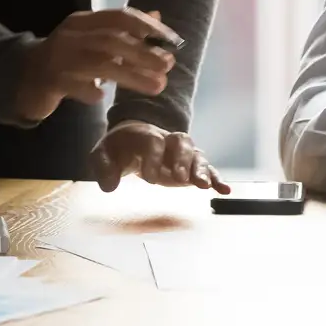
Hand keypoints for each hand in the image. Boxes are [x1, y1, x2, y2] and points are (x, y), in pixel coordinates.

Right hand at [15, 8, 178, 122]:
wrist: (21, 77)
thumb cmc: (65, 59)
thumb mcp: (93, 39)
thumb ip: (122, 30)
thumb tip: (157, 15)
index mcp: (84, 21)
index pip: (120, 16)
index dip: (148, 26)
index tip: (172, 40)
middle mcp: (71, 35)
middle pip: (112, 40)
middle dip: (144, 53)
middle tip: (168, 66)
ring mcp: (58, 57)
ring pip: (99, 63)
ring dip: (131, 75)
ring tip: (156, 86)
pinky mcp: (49, 81)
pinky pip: (73, 85)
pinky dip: (90, 90)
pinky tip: (102, 96)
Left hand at [89, 121, 229, 193]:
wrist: (132, 138)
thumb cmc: (117, 149)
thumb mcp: (101, 154)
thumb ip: (101, 167)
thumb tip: (109, 186)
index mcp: (144, 135)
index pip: (152, 142)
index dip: (153, 158)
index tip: (149, 179)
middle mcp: (166, 140)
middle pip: (181, 142)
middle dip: (182, 160)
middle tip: (180, 179)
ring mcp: (180, 152)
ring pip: (196, 153)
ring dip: (201, 169)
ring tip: (204, 186)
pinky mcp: (188, 165)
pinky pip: (206, 168)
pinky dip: (215, 177)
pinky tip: (224, 190)